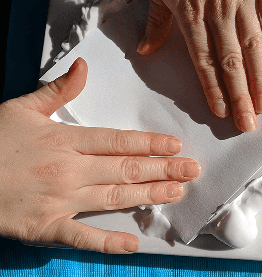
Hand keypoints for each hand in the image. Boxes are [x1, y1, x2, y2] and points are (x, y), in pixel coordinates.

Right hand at [0, 58, 199, 253]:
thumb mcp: (21, 108)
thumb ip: (57, 89)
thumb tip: (83, 65)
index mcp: (66, 141)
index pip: (119, 142)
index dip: (150, 144)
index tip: (176, 146)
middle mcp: (70, 170)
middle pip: (126, 169)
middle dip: (163, 169)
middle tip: (193, 170)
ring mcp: (60, 200)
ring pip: (115, 197)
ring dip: (149, 195)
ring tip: (177, 192)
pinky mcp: (46, 227)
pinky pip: (83, 236)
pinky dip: (108, 242)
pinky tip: (133, 244)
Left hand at [140, 0, 261, 131]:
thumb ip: (157, 21)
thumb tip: (146, 51)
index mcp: (189, 12)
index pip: (204, 61)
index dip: (214, 90)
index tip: (223, 113)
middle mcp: (218, 8)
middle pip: (232, 61)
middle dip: (241, 97)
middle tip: (250, 124)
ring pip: (254, 45)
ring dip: (261, 78)